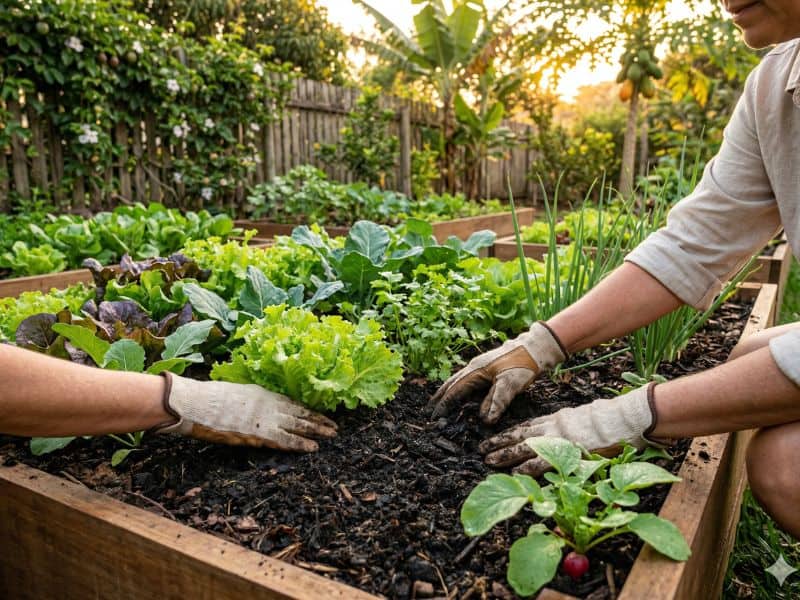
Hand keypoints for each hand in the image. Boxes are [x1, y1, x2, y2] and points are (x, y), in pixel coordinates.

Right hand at [154, 373, 337, 450]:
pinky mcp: (259, 433)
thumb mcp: (234, 393)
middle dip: (318, 419)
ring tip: (331, 435)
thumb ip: (248, 400)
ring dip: (317, 430)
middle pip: (299, 412)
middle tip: (333, 425)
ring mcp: (266, 418)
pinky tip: (313, 448)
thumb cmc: (206, 398)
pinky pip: (286, 439)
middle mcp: (269, 404)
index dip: (305, 409)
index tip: (317, 413)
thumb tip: (251, 407)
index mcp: (262, 393)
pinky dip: (301, 444)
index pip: (290, 402)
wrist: (196, 403)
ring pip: (299, 425)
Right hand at [429, 322, 566, 422]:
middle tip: (429, 409)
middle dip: (440, 396)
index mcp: (475, 371)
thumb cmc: (523, 364)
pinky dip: (461, 388)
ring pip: (459, 380)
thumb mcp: (510, 384)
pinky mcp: (488, 367)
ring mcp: (481, 365)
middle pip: (451, 383)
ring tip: (441, 402)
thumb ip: (496, 402)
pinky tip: (464, 393)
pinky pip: (468, 379)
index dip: (444, 404)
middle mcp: (474, 367)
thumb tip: (484, 420)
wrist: (536, 347)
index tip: (435, 417)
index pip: (455, 391)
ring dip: (449, 391)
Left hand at [479, 384, 665, 474]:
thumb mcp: (587, 419)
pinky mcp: (566, 452)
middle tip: (482, 448)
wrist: (624, 418)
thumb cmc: (612, 420)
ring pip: (525, 446)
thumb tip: (570, 436)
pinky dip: (528, 468)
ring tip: (488, 460)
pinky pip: (542, 461)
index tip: (498, 436)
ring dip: (505, 454)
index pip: (529, 425)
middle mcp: (554, 427)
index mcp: (559, 419)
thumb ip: (574, 427)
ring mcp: (559, 439)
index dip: (512, 432)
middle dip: (500, 441)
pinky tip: (515, 474)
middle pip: (521, 433)